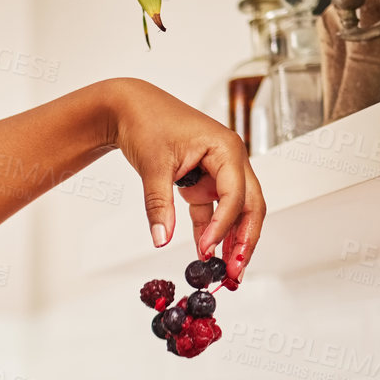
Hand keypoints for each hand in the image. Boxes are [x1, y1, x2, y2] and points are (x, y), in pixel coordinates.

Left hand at [103, 78, 265, 281]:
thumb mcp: (153, 166)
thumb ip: (159, 204)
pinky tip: (207, 253)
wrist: (129, 108)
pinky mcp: (203, 180)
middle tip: (235, 272)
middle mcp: (229, 160)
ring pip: (235, 211)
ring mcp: (218, 171)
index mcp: (226, 149)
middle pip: (249, 206)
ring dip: (231, 239)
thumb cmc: (146, 121)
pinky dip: (211, 230)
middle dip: (244, 240)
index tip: (207, 249)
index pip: (235, 195)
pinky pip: (213, 210)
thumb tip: (161, 237)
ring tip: (226, 270)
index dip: (223, 225)